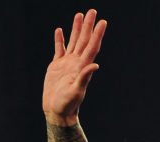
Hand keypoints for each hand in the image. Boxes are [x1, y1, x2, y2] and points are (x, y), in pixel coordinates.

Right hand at [43, 9, 106, 124]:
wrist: (57, 111)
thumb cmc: (67, 104)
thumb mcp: (76, 91)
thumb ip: (84, 77)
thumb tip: (95, 65)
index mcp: (82, 67)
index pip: (92, 46)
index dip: (97, 34)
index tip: (103, 22)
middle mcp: (76, 63)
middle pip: (84, 40)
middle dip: (88, 26)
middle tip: (92, 11)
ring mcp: (67, 64)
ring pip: (73, 42)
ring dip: (76, 29)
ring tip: (79, 15)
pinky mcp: (56, 67)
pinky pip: (59, 49)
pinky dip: (59, 40)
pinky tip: (60, 31)